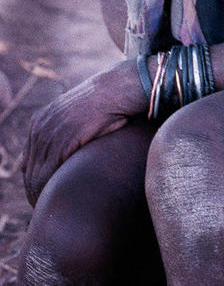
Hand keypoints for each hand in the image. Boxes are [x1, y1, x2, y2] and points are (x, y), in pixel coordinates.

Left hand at [22, 59, 146, 204]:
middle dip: (36, 191)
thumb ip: (69, 131)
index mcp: (41, 120)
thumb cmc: (108, 103)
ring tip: (53, 210)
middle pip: (29, 171)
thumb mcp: (81, 115)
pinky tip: (59, 199)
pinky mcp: (64, 139)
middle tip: (48, 209)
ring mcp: (51, 131)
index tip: (46, 196)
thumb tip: (72, 155)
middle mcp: (41, 126)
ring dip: (42, 195)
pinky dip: (50, 189)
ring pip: (36, 176)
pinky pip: (48, 173)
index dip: (35, 180)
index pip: (29, 160)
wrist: (121, 86)